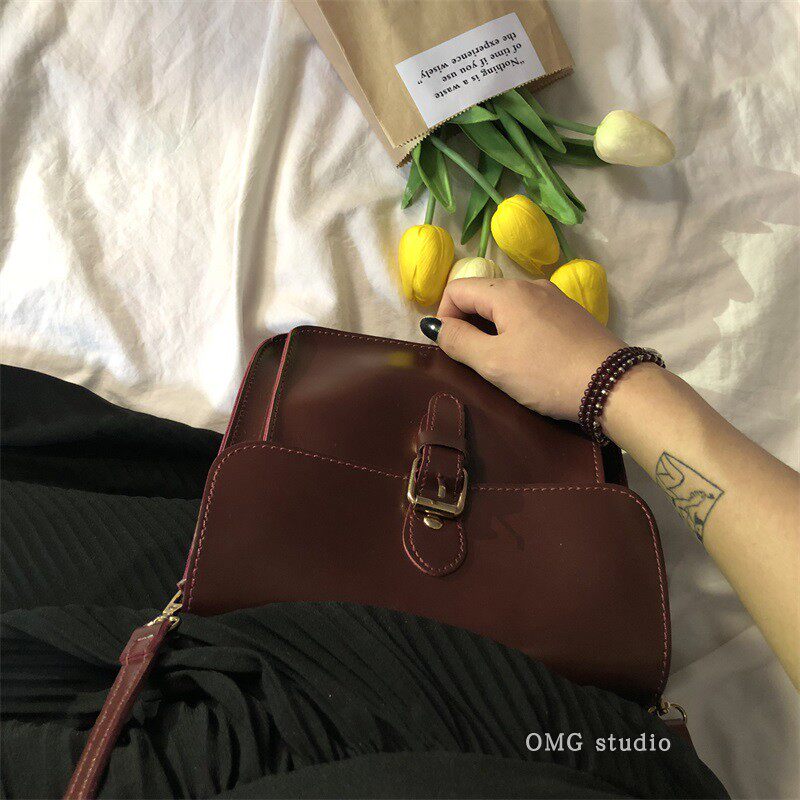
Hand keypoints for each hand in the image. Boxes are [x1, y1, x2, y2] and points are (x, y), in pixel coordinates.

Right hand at [431, 278, 625, 420]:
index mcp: (508, 292)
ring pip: (507, 306)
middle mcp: (531, 285)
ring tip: (503, 363)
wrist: (614, 385)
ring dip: (493, 329)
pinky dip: (518, 331)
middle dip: (469, 323)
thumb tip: (435, 325)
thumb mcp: (493, 363)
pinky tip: (530, 358)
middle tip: (475, 361)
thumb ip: (457, 341)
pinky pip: (531, 314)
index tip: (452, 348)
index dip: (444, 316)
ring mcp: (554, 297)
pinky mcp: (571, 314)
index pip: (457, 288)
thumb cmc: (546, 374)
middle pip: (483, 295)